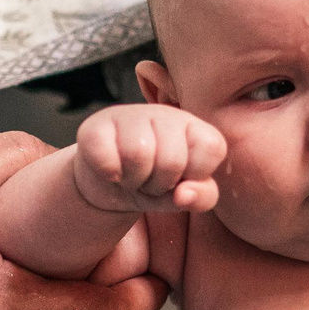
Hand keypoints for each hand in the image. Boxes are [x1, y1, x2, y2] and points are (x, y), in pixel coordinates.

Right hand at [72, 105, 225, 213]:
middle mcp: (165, 113)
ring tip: (132, 175)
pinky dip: (110, 174)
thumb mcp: (185, 196)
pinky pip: (107, 157)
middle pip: (171, 159)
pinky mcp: (96, 125)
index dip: (196, 174)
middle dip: (160, 184)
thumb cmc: (155, 183)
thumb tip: (183, 194)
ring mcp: (129, 114)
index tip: (181, 178)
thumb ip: (203, 196)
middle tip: (150, 180)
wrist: (110, 184)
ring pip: (138, 154)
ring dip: (134, 180)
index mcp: (193, 127)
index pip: (212, 147)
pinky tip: (111, 171)